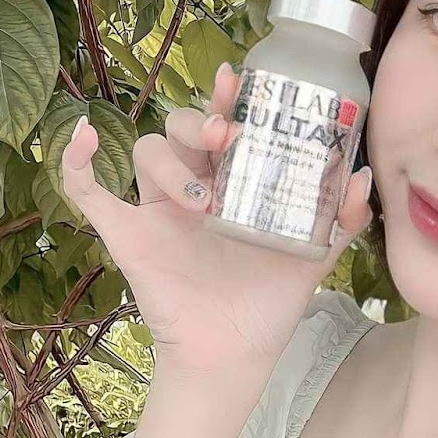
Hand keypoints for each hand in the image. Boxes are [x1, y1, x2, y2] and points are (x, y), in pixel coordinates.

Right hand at [60, 63, 375, 378]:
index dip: (224, 98)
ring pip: (145, 151)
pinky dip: (76, 163)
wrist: (236, 354)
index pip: (221, 123)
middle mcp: (192, 186)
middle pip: (181, 127)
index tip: (239, 83)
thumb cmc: (268, 302)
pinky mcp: (128, 236)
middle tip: (223, 137)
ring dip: (170, 164)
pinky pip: (87, 192)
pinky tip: (83, 139)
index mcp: (231, 181)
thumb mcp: (314, 256)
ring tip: (203, 201)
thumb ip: (340, 219)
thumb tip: (361, 177)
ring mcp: (156, 210)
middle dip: (197, 122)